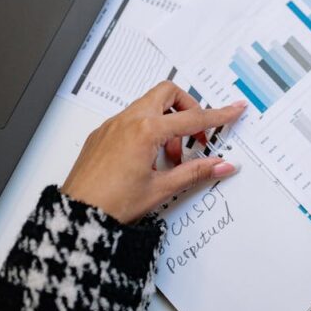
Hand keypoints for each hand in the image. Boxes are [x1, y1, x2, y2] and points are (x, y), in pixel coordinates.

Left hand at [61, 81, 245, 222]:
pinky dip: (147, 129)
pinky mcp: (101, 134)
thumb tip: (222, 165)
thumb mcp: (161, 189)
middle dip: (187, 108)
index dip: (218, 115)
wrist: (76, 215)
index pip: (192, 118)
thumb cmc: (111, 204)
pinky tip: (149, 158)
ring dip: (167, 122)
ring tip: (171, 157)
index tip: (234, 109)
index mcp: (145, 131)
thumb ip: (195, 172)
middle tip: (196, 134)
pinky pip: (131, 119)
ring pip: (148, 106)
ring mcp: (112, 125)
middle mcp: (127, 121)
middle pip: (168, 94)